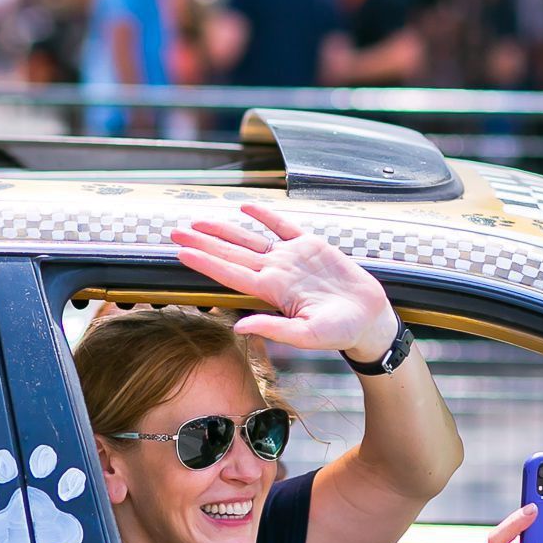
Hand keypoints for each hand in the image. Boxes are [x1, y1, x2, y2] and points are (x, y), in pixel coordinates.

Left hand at [171, 204, 397, 359]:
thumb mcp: (307, 336)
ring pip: (250, 239)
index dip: (206, 262)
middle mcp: (277, 272)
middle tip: (174, 232)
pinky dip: (264, 216)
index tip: (181, 253)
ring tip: (198, 220)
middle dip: (203, 242)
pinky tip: (245, 207)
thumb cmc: (340, 332)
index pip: (231, 273)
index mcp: (273, 291)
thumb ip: (274, 330)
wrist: (368, 319)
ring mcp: (292, 258)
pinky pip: (283, 227)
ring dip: (224, 229)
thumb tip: (238, 328)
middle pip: (232, 254)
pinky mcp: (311, 246)